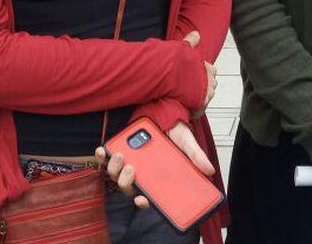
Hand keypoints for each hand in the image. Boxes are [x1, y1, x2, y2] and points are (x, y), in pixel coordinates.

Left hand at [93, 121, 215, 210]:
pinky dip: (102, 156)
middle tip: (132, 169)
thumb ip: (195, 156)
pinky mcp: (119, 150)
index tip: (142, 200)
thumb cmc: (174, 129)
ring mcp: (128, 162)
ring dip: (115, 168)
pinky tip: (103, 150)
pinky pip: (106, 159)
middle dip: (126, 182)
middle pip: (128, 187)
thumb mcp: (187, 142)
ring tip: (121, 156)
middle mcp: (141, 173)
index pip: (148, 196)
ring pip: (116, 175)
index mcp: (156, 177)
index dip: (143, 202)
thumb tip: (209, 170)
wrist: (163, 110)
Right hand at [182, 31, 216, 113]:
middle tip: (187, 86)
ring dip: (199, 96)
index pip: (211, 71)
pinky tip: (187, 105)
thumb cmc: (174, 63)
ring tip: (186, 96)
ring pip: (207, 96)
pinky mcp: (201, 104)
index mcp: (207, 67)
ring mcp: (206, 92)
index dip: (202, 73)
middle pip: (211, 84)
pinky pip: (201, 107)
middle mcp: (210, 79)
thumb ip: (191, 41)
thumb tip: (196, 33)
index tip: (193, 75)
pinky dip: (195, 107)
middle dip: (202, 85)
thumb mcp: (183, 48)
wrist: (167, 76)